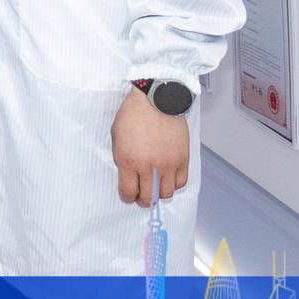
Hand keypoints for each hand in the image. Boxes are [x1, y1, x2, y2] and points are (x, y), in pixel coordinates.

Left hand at [112, 86, 190, 205]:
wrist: (156, 99)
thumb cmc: (133, 114)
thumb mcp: (116, 136)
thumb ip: (121, 158)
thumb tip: (127, 174)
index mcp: (128, 160)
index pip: (128, 192)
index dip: (127, 197)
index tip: (128, 195)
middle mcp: (149, 166)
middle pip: (148, 197)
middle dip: (142, 199)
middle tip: (141, 195)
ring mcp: (168, 164)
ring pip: (165, 194)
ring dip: (158, 194)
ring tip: (155, 187)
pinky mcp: (182, 159)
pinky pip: (180, 182)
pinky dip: (173, 185)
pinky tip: (167, 179)